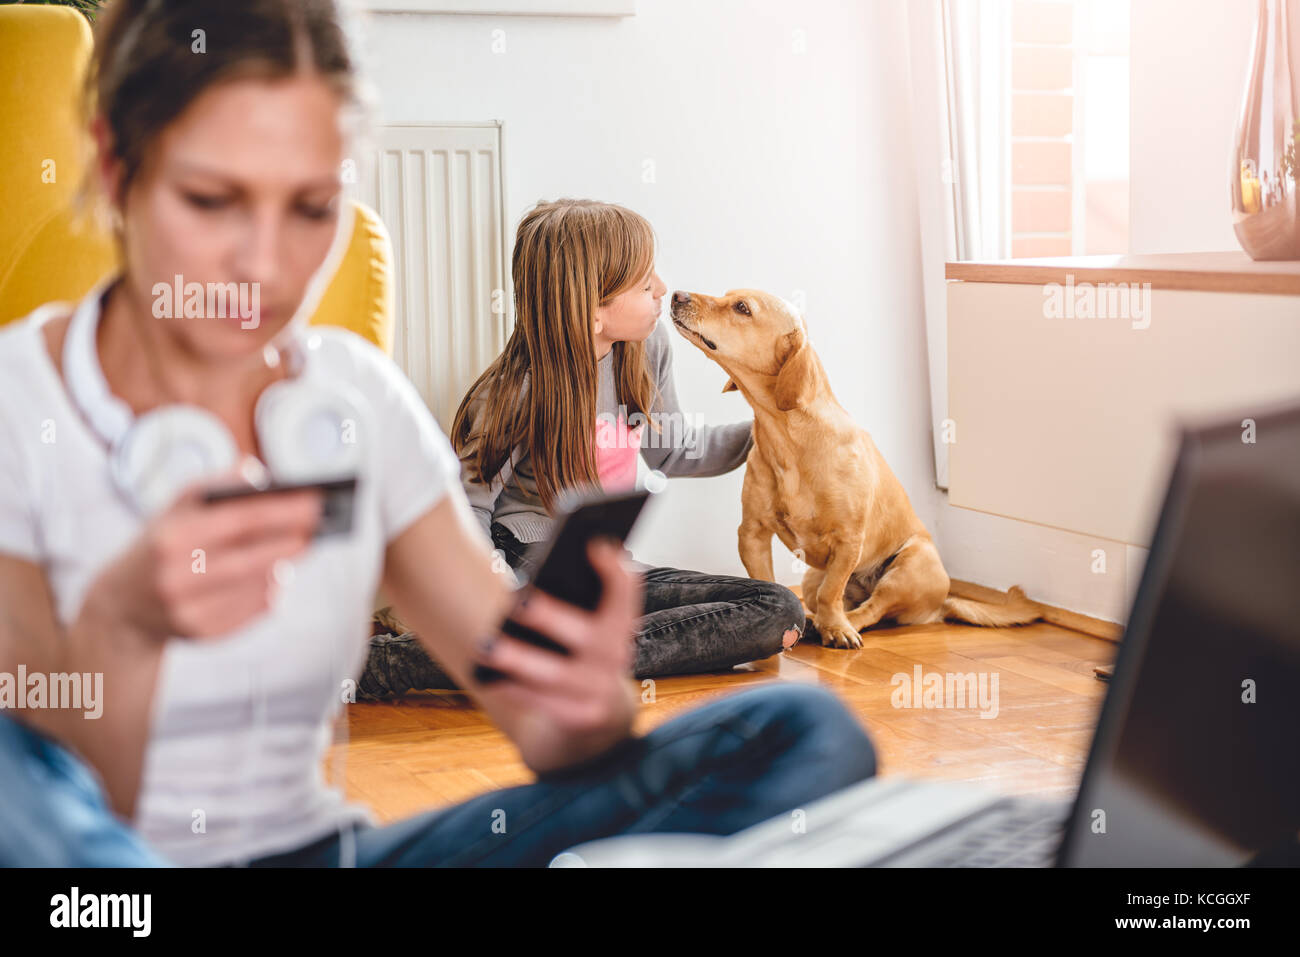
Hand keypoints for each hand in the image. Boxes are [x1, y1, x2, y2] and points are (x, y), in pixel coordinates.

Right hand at [83, 468, 321, 643]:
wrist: (121, 607)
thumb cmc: (157, 546)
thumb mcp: (171, 510)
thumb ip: (212, 486)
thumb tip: (257, 473)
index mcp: (170, 539)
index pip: (240, 522)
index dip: (283, 511)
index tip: (315, 500)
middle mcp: (177, 578)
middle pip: (253, 557)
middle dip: (293, 539)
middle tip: (319, 524)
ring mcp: (189, 611)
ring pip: (257, 585)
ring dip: (286, 563)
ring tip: (305, 543)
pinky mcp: (202, 634)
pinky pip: (252, 609)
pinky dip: (270, 589)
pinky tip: (279, 573)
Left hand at [469, 538, 642, 767]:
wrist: (603, 718)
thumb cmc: (584, 655)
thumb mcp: (591, 628)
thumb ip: (576, 603)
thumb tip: (529, 586)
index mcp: (622, 626)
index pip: (627, 592)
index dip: (615, 570)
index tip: (595, 544)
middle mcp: (617, 659)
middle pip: (588, 637)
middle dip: (552, 618)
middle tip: (518, 602)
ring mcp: (599, 692)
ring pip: (555, 674)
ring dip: (518, 659)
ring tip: (484, 645)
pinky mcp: (579, 718)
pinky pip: (541, 703)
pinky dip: (513, 689)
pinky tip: (489, 678)